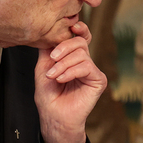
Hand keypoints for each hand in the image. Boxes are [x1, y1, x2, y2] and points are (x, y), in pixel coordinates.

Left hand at [35, 21, 106, 142]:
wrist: (54, 116)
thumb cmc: (48, 95)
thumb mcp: (43, 67)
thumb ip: (49, 50)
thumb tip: (53, 31)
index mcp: (73, 58)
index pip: (80, 38)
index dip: (79, 29)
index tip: (73, 25)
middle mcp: (84, 62)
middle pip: (80, 42)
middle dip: (63, 47)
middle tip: (52, 58)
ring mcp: (92, 71)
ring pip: (82, 54)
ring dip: (63, 64)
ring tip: (53, 76)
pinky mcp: (99, 80)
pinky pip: (86, 66)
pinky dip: (71, 71)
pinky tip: (61, 79)